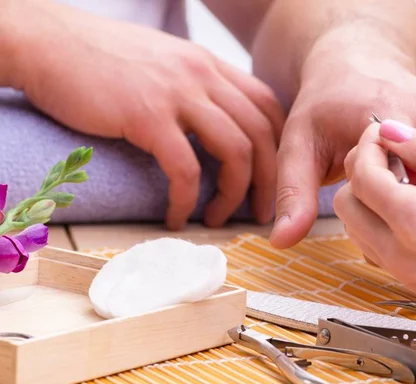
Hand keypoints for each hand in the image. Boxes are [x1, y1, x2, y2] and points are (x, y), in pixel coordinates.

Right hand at [12, 0, 283, 228]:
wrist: (46, 41)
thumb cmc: (100, 58)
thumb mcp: (163, 62)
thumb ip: (195, 86)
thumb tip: (214, 125)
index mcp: (209, 64)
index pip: (268, 106)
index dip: (279, 147)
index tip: (272, 179)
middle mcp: (202, 74)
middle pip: (262, 133)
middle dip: (268, 180)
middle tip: (259, 213)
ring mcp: (177, 93)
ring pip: (235, 151)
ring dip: (233, 195)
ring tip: (218, 220)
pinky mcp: (146, 116)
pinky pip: (185, 168)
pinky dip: (187, 200)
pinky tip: (177, 217)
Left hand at [334, 120, 415, 325]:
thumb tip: (391, 133)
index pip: (361, 176)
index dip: (370, 145)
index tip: (386, 130)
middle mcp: (403, 257)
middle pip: (349, 206)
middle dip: (364, 173)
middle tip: (396, 152)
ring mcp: (411, 277)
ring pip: (361, 229)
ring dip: (376, 198)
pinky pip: (383, 248)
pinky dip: (391, 222)